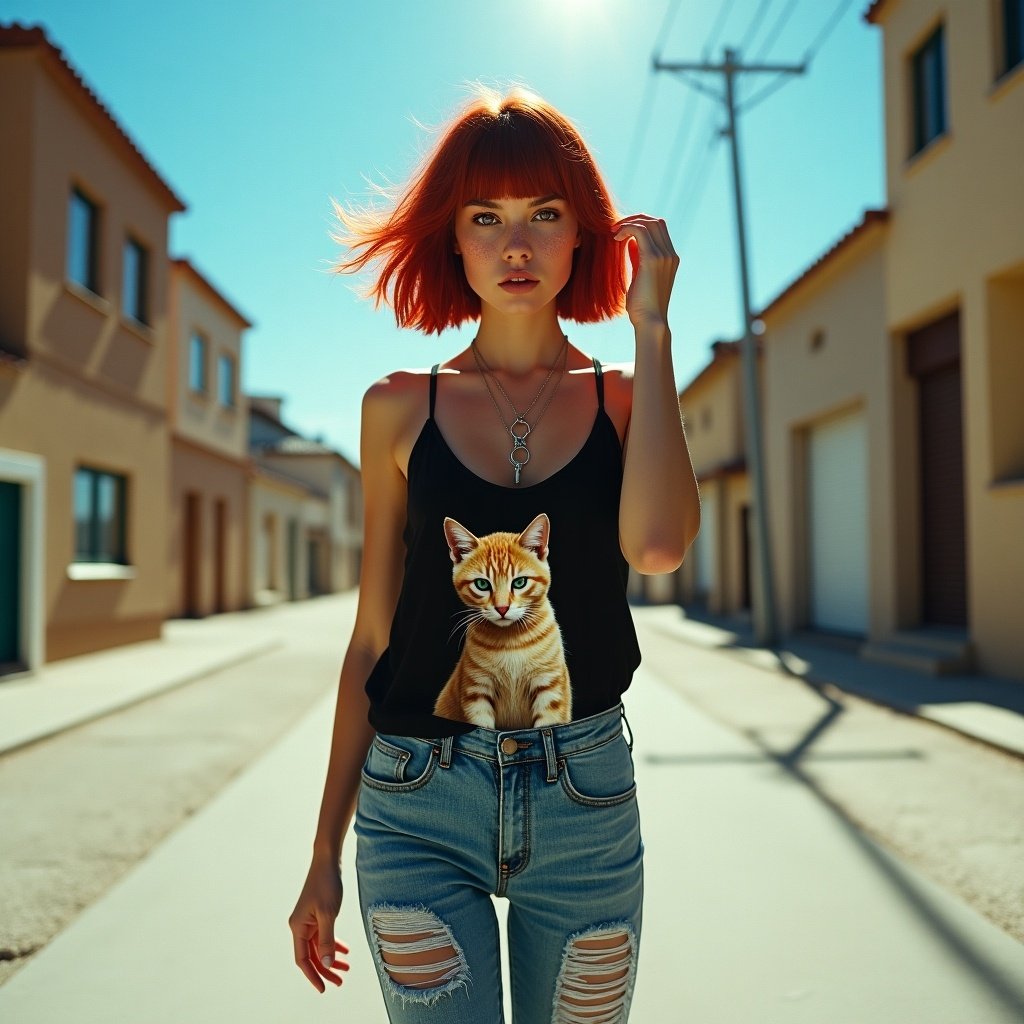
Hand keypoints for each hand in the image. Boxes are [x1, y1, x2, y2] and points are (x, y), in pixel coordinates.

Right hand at [288, 857, 350, 992]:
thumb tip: (327, 964)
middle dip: (325, 970)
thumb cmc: (326, 884)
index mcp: (298, 927)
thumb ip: (328, 939)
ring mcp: (309, 921)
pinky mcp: (317, 916)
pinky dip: (334, 944)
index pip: (303, 959)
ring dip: (331, 958)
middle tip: (340, 982)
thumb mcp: (329, 914)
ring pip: (319, 947)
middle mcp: (300, 926)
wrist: (328, 862)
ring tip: (346, 969)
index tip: (324, 989)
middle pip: (312, 956)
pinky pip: (324, 936)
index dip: (313, 976)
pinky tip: (345, 951)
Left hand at [612, 214, 678, 330]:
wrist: (649, 322)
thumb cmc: (642, 305)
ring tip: (614, 232)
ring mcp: (664, 256)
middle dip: (635, 219)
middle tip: (615, 228)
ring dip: (629, 222)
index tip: (622, 231)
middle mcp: (670, 254)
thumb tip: (630, 242)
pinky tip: (615, 238)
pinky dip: (626, 229)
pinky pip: (639, 231)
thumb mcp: (640, 276)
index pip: (659, 229)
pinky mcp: (653, 259)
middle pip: (656, 221)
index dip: (640, 224)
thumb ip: (638, 258)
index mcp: (670, 258)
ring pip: (648, 223)